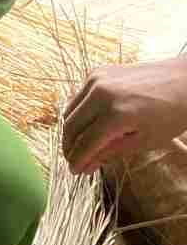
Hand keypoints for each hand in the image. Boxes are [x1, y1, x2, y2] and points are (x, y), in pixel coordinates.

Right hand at [63, 56, 186, 173]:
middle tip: (75, 161)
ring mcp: (96, 80)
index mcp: (117, 114)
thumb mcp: (146, 140)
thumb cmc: (172, 114)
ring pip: (69, 111)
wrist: (183, 80)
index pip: (85, 142)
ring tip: (79, 146)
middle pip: (71, 126)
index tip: (75, 171)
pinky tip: (89, 125)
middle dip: (69, 147)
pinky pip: (78, 98)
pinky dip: (78, 114)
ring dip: (71, 131)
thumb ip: (111, 152)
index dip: (77, 160)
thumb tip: (86, 166)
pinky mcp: (96, 72)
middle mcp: (100, 94)